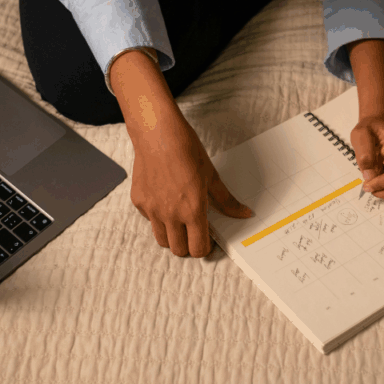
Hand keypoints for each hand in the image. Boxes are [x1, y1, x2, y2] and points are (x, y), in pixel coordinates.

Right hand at [110, 48, 251, 257]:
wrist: (158, 133)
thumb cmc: (186, 150)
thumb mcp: (211, 176)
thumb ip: (226, 201)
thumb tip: (244, 214)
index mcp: (192, 210)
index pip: (198, 249)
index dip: (204, 248)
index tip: (206, 240)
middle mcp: (170, 215)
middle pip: (179, 250)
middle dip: (188, 245)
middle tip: (193, 231)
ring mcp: (152, 210)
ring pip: (161, 240)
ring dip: (172, 235)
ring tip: (179, 219)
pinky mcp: (138, 202)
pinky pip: (149, 220)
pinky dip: (157, 216)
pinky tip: (164, 199)